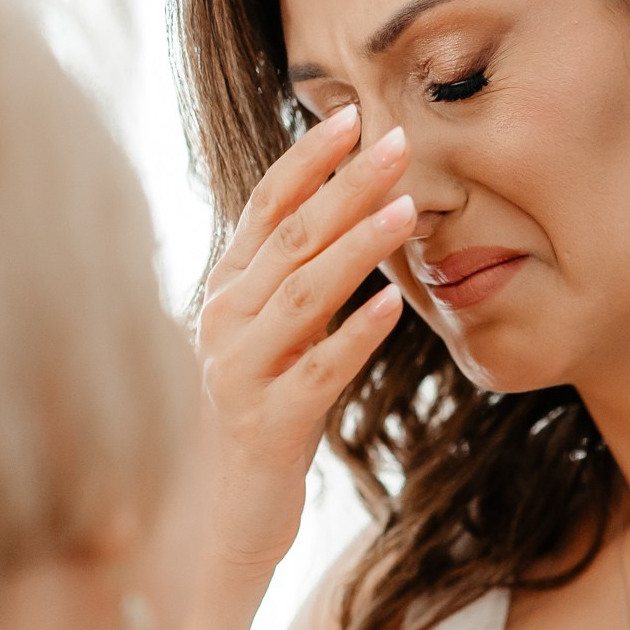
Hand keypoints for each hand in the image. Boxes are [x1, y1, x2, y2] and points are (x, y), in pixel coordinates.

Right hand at [195, 104, 412, 575]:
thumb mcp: (273, 335)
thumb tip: (345, 203)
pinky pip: (318, 370)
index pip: (264, 206)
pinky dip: (355, 333)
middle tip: (398, 139)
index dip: (307, 159)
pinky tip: (393, 304)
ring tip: (406, 208)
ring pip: (303, 294)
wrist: (223, 515)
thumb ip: (295, 275)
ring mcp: (239, 372)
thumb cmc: (260, 413)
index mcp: (226, 290)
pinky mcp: (267, 424)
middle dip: (346, 184)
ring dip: (356, 246)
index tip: (352, 115)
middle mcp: (223, 321)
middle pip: (290, 238)